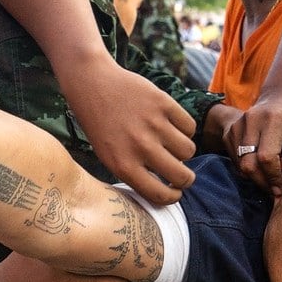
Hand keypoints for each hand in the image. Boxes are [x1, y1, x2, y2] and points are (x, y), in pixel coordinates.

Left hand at [65, 64, 195, 204]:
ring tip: (170, 144)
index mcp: (123, 166)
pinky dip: (184, 129)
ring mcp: (154, 124)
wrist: (92, 85)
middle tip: (181, 172)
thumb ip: (135, 173)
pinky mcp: (163, 103)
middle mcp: (140, 147)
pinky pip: (189, 126)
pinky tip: (171, 126)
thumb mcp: (108, 157)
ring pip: (188, 151)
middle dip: (185, 178)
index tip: (175, 192)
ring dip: (182, 151)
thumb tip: (166, 187)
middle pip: (182, 176)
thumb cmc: (101, 125)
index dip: (173, 197)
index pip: (161, 195)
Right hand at [225, 92, 281, 196]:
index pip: (266, 157)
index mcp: (273, 119)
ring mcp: (237, 125)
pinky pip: (235, 161)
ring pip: (240, 165)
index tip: (281, 188)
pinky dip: (247, 170)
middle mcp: (251, 120)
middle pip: (249, 163)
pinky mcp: (229, 132)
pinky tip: (260, 169)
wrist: (278, 100)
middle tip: (275, 189)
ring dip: (255, 178)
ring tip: (270, 179)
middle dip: (262, 182)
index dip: (273, 177)